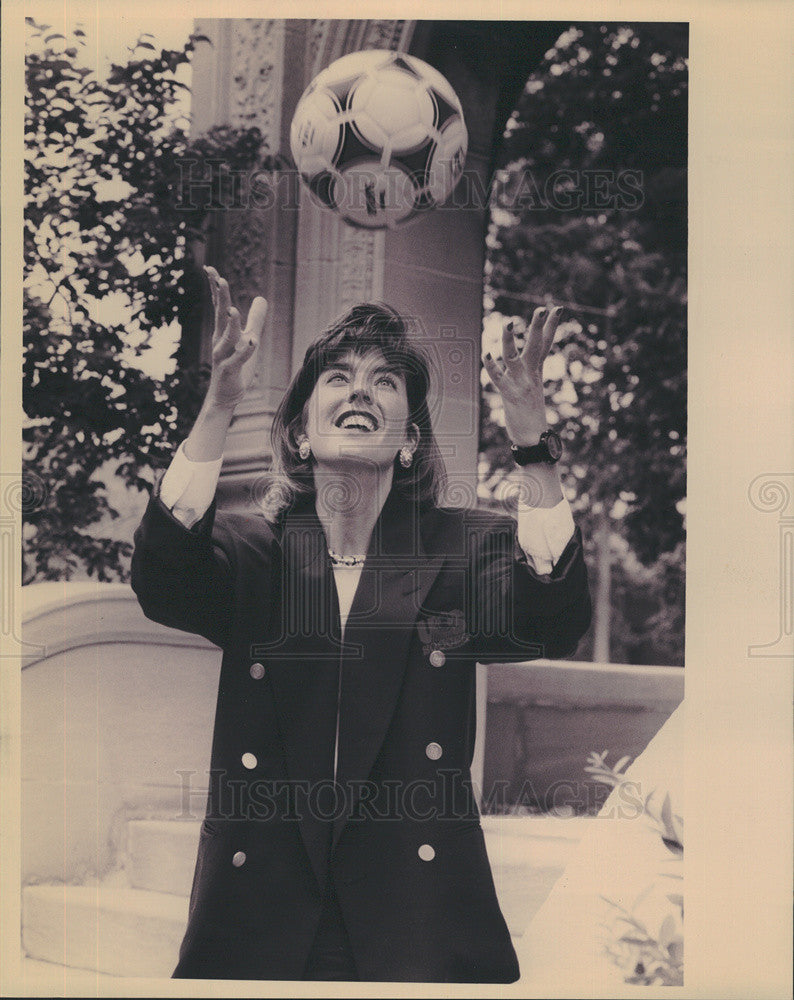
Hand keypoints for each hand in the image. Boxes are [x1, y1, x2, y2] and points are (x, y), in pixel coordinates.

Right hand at [203, 265, 267, 411]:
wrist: (227, 396)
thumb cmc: (237, 365)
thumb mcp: (249, 338)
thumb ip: (256, 319)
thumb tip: (261, 298)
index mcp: (223, 331)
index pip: (219, 306)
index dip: (215, 289)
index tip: (209, 269)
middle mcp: (220, 341)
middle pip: (220, 316)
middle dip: (220, 298)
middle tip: (219, 279)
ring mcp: (223, 356)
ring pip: (227, 338)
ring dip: (230, 324)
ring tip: (233, 310)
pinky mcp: (230, 371)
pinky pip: (238, 360)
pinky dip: (245, 352)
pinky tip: (252, 343)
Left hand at [482, 305, 564, 445]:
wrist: (534, 439)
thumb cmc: (530, 415)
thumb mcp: (531, 389)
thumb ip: (528, 374)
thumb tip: (526, 366)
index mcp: (536, 371)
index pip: (545, 344)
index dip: (551, 326)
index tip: (558, 308)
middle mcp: (531, 374)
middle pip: (536, 345)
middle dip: (539, 326)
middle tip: (543, 308)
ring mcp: (521, 384)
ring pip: (513, 357)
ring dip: (509, 341)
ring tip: (508, 323)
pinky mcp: (510, 395)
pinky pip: (499, 379)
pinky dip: (492, 367)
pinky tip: (486, 355)